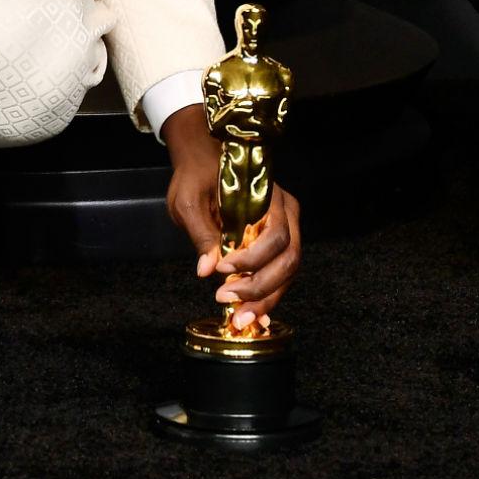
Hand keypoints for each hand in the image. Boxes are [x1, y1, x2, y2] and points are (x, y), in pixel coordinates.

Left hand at [161, 105, 302, 329]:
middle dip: (261, 288)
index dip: (252, 260)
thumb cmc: (196, 175)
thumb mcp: (189, 200)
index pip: (274, 235)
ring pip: (288, 270)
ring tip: (239, 318)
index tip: (222, 270)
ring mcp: (284, 227)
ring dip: (266, 298)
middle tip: (230, 305)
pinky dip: (267, 296)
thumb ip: (201, 233)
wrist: (202, 160)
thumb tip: (206, 269)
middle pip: (289, 258)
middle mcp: (285, 212)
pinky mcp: (275, 242)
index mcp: (269, 196)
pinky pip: (279, 272)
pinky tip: (252, 314)